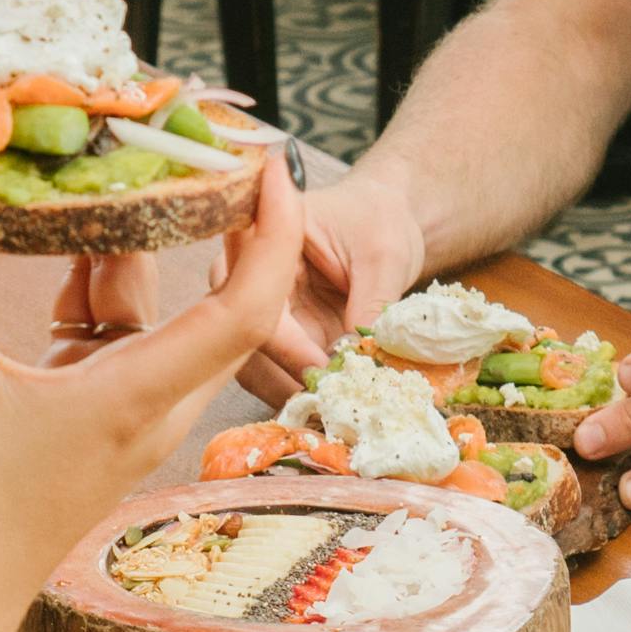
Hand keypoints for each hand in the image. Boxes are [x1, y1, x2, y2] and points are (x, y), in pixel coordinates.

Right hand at [0, 154, 315, 610]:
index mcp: (143, 396)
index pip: (245, 305)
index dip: (271, 229)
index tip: (268, 161)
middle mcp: (156, 405)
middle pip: (220, 302)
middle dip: (219, 224)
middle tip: (197, 150)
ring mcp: (131, 415)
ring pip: (159, 315)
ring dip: (135, 252)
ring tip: (113, 174)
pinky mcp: (99, 421)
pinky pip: (119, 338)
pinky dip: (96, 290)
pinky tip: (60, 246)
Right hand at [243, 165, 430, 399]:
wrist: (387, 220)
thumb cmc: (379, 220)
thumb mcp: (382, 255)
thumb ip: (368, 303)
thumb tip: (357, 358)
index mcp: (259, 241)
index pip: (256, 304)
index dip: (286, 345)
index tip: (322, 371)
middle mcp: (246, 282)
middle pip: (243, 346)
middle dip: (282, 380)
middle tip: (326, 405)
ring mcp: (264, 316)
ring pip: (257, 372)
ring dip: (293, 394)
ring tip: (333, 411)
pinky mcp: (286, 341)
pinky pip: (284, 376)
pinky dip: (308, 393)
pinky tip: (335, 405)